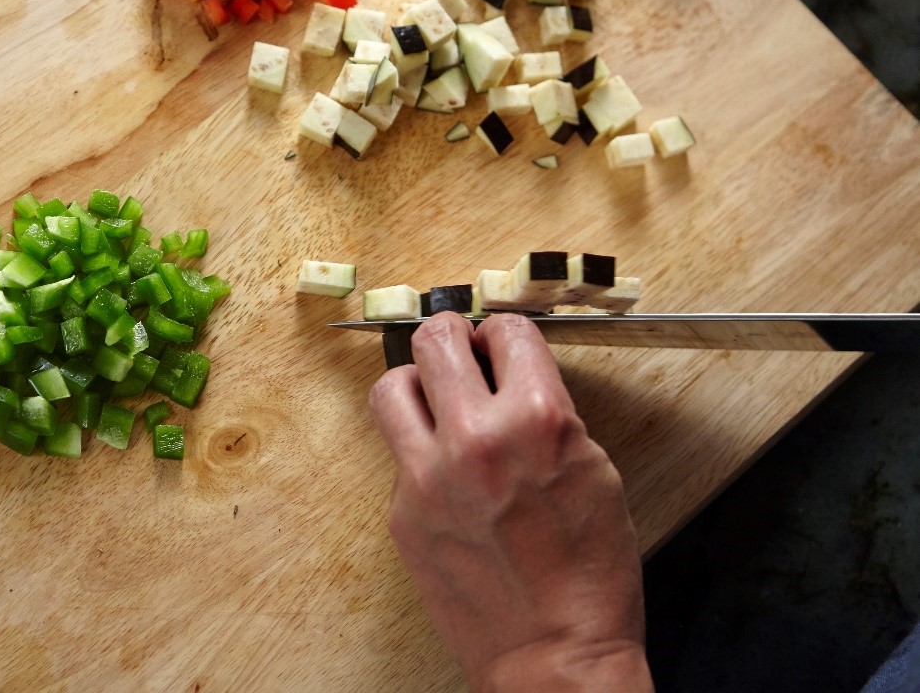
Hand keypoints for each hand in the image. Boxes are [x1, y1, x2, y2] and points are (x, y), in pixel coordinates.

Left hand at [369, 312, 651, 692]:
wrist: (553, 656)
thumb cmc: (590, 575)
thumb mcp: (595, 472)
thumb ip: (549, 415)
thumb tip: (513, 377)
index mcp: (537, 419)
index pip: (506, 331)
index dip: (505, 334)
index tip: (501, 342)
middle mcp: (476, 436)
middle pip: (436, 339)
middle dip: (452, 336)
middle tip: (460, 348)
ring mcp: (429, 474)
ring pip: (393, 385)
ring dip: (417, 383)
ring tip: (436, 399)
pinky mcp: (401, 510)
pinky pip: (397, 453)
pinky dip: (418, 450)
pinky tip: (445, 471)